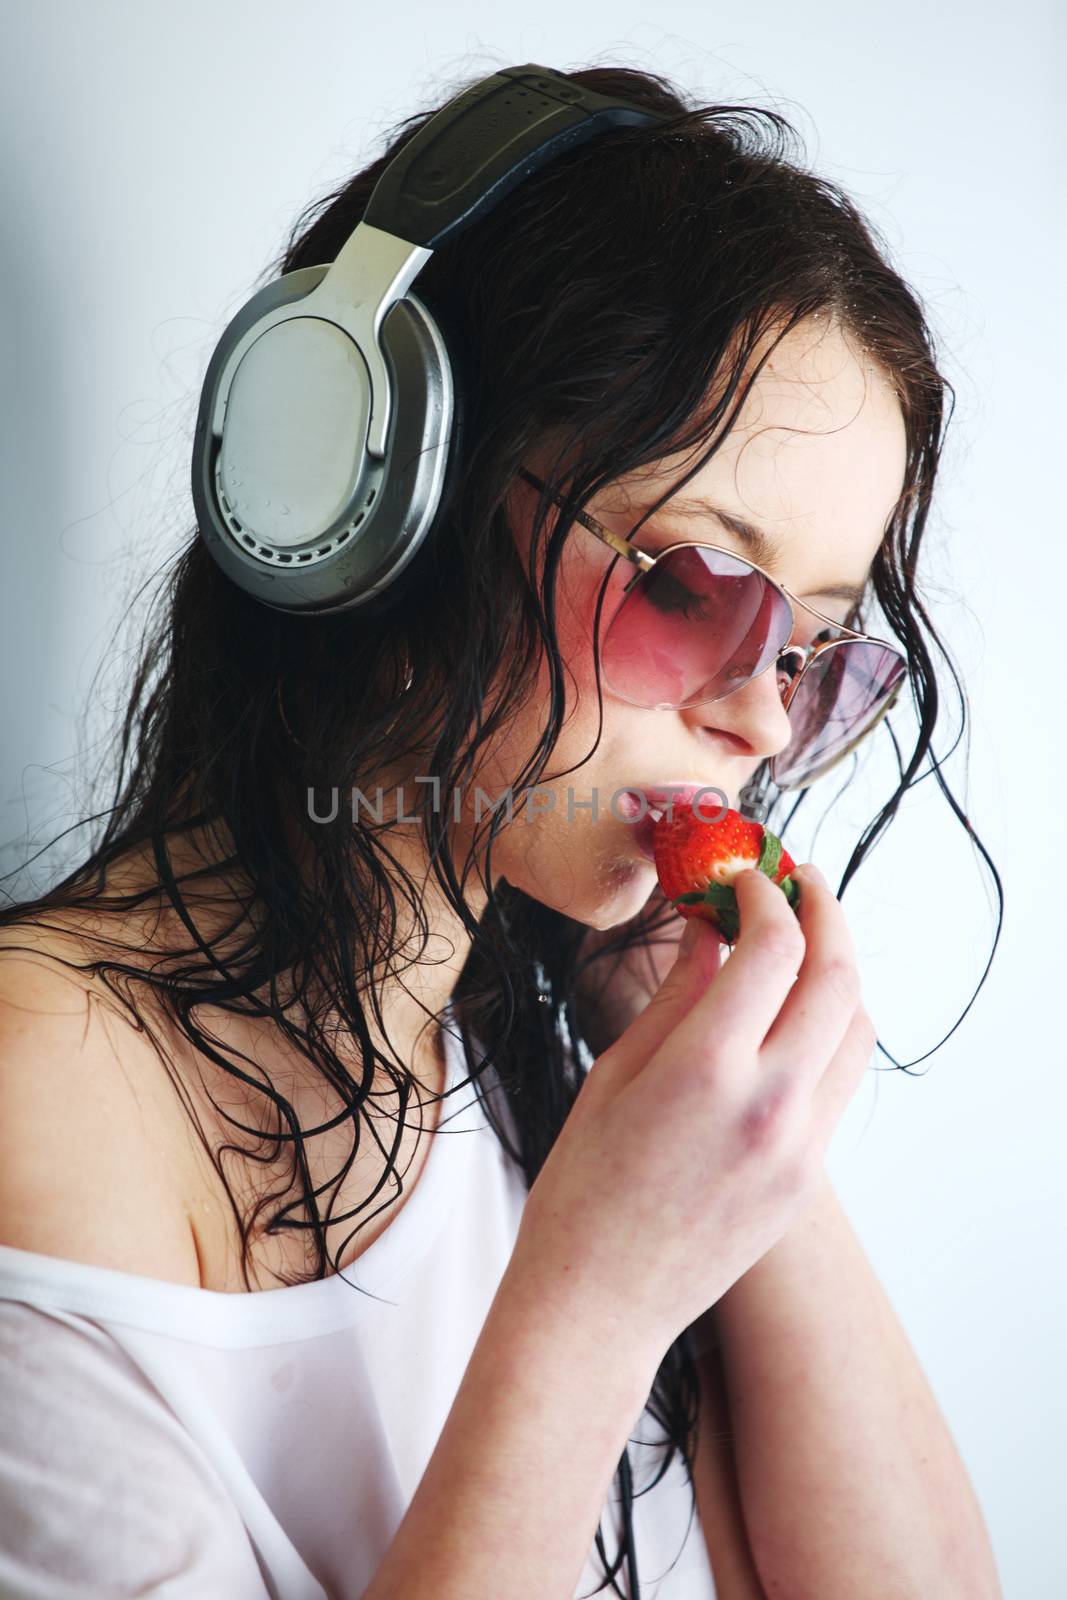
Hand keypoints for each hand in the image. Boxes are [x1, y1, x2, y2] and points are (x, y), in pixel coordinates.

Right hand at [511, 862, 876, 1364]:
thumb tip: (711, 926)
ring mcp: (801, 1147)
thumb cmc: (583, 1189)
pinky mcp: (810, 1177)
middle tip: (797, 880)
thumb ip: (678, 992)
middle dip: (824, 911)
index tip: (745, 874)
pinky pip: (841, 1079)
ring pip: (857, 1027)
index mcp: (706, 1070)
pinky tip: (791, 1013)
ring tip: (799, 941)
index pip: (775, 947)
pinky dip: (830, 1027)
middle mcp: (769, 1105)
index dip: (766, 893)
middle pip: (838, 976)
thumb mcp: (616, 1074)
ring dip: (838, 969)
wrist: (599, 1303)